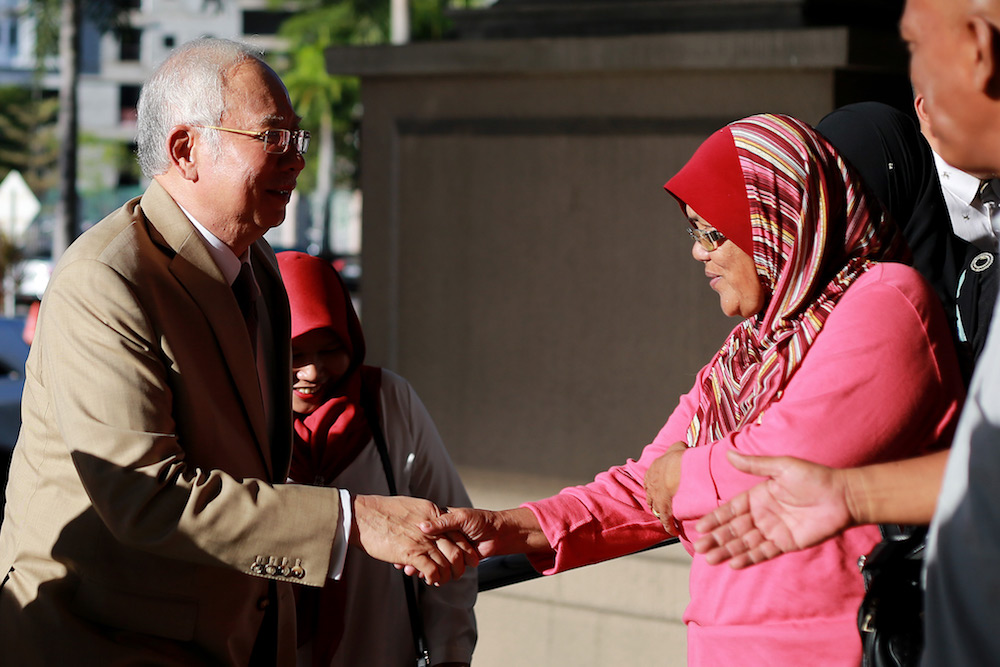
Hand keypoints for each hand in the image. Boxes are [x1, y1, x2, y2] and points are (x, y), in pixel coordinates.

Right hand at [351, 495, 478, 584]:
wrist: (362, 515)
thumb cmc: (381, 511)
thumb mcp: (410, 507)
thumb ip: (424, 516)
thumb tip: (429, 525)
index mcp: (432, 512)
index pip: (457, 533)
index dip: (465, 549)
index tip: (467, 558)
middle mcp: (431, 527)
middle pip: (457, 551)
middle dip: (460, 566)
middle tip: (457, 574)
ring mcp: (422, 540)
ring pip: (447, 563)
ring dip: (447, 575)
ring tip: (443, 580)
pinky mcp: (411, 552)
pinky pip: (432, 570)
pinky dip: (434, 578)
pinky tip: (430, 580)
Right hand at [414, 507, 551, 579]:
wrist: (500, 533)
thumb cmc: (482, 520)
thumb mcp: (461, 517)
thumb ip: (443, 522)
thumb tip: (424, 526)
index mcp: (443, 521)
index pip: (423, 530)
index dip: (412, 537)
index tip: (401, 543)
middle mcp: (443, 535)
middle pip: (423, 546)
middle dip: (412, 554)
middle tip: (402, 562)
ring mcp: (448, 547)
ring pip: (429, 557)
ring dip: (420, 565)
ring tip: (410, 570)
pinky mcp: (454, 558)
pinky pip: (441, 566)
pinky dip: (432, 571)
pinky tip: (424, 574)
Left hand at [643, 441, 686, 534]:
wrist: (678, 471)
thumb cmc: (677, 458)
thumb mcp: (676, 447)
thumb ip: (677, 447)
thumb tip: (681, 446)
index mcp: (652, 472)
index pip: (650, 482)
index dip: (655, 487)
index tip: (660, 491)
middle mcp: (651, 487)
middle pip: (651, 498)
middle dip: (656, 503)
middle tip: (663, 507)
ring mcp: (657, 500)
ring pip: (657, 511)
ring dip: (662, 515)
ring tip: (668, 520)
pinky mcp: (665, 511)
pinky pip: (666, 522)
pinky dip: (669, 527)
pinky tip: (673, 532)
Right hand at [693, 450, 851, 567]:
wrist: (842, 496)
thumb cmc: (813, 477)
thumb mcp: (781, 466)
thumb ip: (754, 465)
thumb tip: (728, 453)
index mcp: (758, 496)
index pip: (731, 510)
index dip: (715, 518)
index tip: (700, 527)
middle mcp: (762, 515)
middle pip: (734, 529)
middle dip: (716, 538)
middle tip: (700, 548)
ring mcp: (773, 530)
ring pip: (745, 543)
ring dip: (728, 551)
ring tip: (710, 559)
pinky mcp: (786, 543)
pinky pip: (763, 552)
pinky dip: (749, 558)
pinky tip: (734, 563)